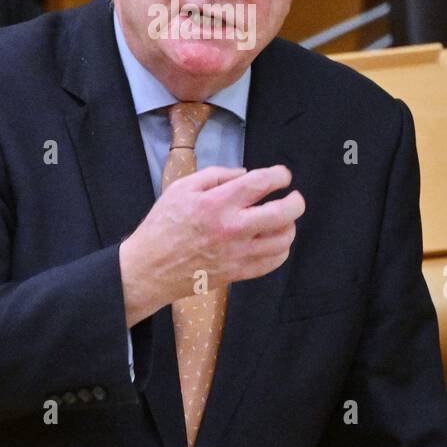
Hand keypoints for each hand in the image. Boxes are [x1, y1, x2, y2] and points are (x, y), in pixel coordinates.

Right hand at [118, 165, 303, 326]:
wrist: (150, 268)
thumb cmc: (163, 225)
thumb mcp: (182, 188)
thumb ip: (216, 175)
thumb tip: (245, 173)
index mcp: (217, 203)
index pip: (261, 183)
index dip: (279, 175)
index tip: (282, 175)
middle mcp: (231, 229)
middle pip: (282, 213)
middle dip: (296, 201)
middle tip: (294, 197)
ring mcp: (237, 254)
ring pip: (282, 240)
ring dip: (289, 226)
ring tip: (283, 219)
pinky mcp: (237, 273)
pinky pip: (272, 263)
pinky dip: (281, 250)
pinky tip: (274, 240)